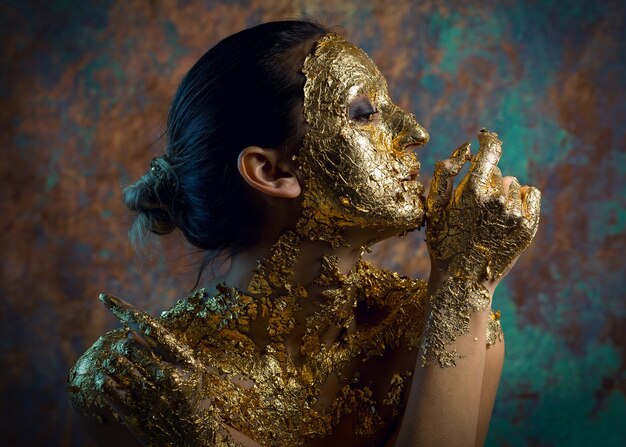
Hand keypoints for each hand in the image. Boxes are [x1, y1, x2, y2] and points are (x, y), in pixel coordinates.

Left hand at [95, 293, 215, 445]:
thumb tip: (143, 322)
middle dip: (125, 346)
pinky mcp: (134, 413)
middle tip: (131, 354)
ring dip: (113, 362)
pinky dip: (104, 379)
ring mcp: (150, 395)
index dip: (124, 309)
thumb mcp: (192, 369)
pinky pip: (106, 386)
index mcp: (183, 360)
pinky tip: (111, 380)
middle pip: (127, 344)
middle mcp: (167, 375)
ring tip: (123, 368)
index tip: (103, 295)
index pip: (149, 326)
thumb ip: (170, 348)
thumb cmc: (191, 396)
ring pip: (114, 363)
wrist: (192, 439)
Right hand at [426, 129, 540, 284]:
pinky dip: (519, 198)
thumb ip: (444, 173)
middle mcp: (497, 200)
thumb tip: (464, 149)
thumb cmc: (442, 242)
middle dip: (485, 179)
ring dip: (500, 192)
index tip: (484, 137)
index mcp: (472, 192)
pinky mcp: (528, 227)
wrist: (462, 281)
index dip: (487, 140)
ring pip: (512, 184)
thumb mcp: (434, 208)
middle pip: (497, 171)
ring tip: (486, 214)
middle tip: (472, 203)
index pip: (490, 151)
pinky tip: (505, 213)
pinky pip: (530, 195)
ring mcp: (516, 214)